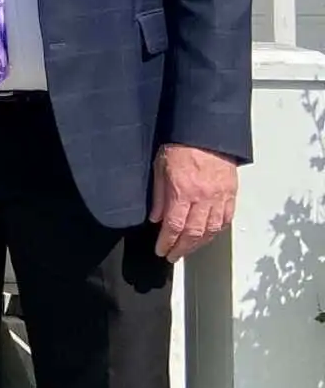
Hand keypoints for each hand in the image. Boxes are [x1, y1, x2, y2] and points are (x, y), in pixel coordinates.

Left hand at [150, 144, 237, 262]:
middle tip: (173, 255)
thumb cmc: (182, 145)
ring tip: (189, 249)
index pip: (174, 226)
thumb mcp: (160, 167)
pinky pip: (226, 219)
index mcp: (183, 191)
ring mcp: (220, 197)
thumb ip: (160, 195)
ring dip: (199, 244)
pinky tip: (209, 236)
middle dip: (182, 248)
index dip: (167, 242)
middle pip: (193, 233)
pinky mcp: (231, 193)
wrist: (207, 132)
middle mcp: (203, 198)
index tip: (161, 250)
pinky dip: (217, 231)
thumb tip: (156, 218)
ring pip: (212, 230)